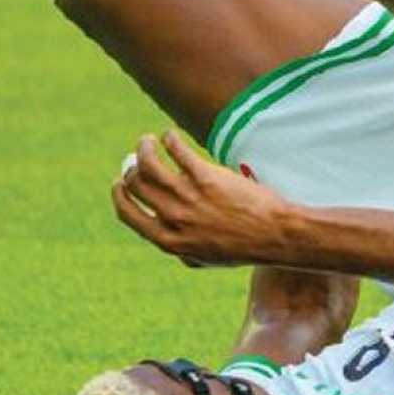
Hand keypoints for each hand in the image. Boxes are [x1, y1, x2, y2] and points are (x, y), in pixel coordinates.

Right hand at [111, 131, 293, 267]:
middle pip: (136, 185)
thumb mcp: (205, 259)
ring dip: (143, 148)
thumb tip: (163, 234)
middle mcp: (172, 217)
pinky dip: (168, 139)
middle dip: (132, 168)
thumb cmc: (243, 247)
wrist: (274, 235)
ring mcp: (187, 196)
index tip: (120, 182)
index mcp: (167, 240)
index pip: (128, 213)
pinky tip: (169, 135)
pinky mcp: (205, 177)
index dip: (120, 194)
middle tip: (138, 158)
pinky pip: (176, 151)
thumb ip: (181, 250)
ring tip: (147, 141)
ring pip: (148, 164)